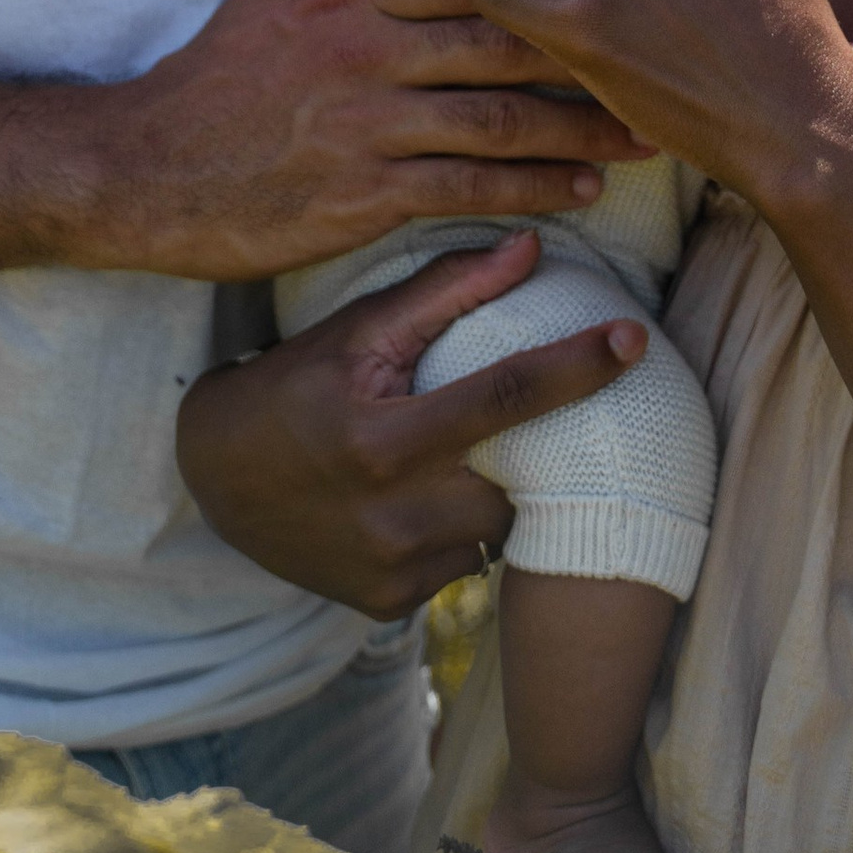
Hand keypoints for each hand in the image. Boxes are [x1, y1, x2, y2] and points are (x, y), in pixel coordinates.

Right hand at [86, 0, 649, 281]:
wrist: (143, 171)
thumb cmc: (208, 83)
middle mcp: (367, 51)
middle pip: (504, 43)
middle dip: (587, 54)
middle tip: (653, 65)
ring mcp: (367, 123)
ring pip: (499, 119)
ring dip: (579, 131)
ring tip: (638, 138)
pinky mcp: (363, 195)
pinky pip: (468, 188)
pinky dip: (533, 190)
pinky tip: (580, 196)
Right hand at [177, 233, 645, 615]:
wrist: (217, 480)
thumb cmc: (295, 384)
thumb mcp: (358, 329)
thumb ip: (446, 291)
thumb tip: (533, 247)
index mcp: (380, 438)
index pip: (505, 396)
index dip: (578, 367)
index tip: (634, 338)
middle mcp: (391, 516)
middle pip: (517, 475)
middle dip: (540, 443)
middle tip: (540, 412)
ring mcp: (393, 571)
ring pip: (500, 528)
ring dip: (505, 488)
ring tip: (477, 453)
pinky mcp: (391, 605)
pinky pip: (467, 566)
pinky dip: (467, 528)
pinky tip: (437, 498)